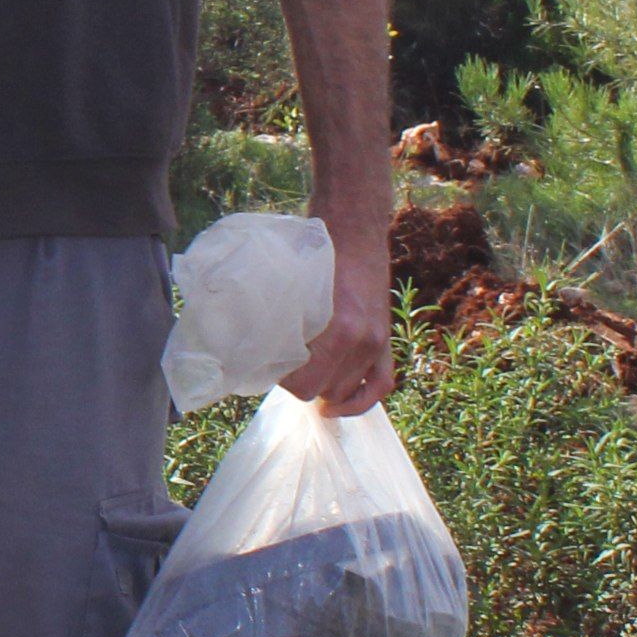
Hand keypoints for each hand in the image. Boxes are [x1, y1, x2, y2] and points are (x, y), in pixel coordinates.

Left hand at [281, 231, 397, 414]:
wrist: (353, 229)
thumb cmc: (312, 252)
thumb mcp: (287, 286)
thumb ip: (278, 322)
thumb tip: (250, 354)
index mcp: (338, 331)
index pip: (304, 385)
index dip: (280, 380)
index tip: (266, 364)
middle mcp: (362, 342)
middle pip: (323, 391)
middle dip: (299, 383)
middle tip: (281, 366)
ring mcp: (378, 343)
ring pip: (346, 391)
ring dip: (323, 387)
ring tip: (303, 373)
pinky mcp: (386, 340)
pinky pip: (380, 385)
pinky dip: (360, 402)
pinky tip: (335, 407)